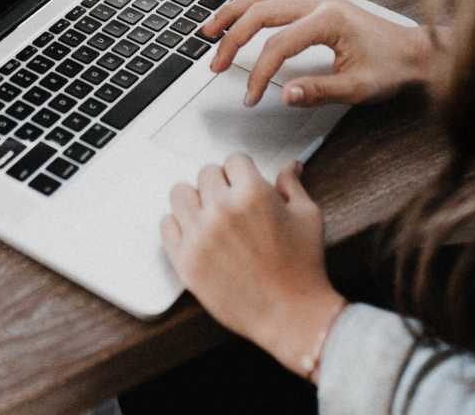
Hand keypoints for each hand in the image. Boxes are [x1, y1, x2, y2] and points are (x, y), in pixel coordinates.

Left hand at [161, 155, 346, 377]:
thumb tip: (290, 166)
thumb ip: (292, 185)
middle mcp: (221, 210)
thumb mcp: (307, 217)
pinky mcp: (185, 260)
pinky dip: (179, 225)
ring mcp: (199, 236)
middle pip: (206, 174)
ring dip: (195, 199)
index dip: (243, 171)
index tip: (244, 182)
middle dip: (221, 184)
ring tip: (209, 214)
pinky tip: (196, 233)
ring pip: (180, 194)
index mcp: (252, 194)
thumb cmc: (303, 268)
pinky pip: (166, 225)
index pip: (234, 160)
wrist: (291, 315)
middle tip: (231, 202)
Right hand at [201, 0, 434, 107]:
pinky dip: (249, 7)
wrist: (415, 51)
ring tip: (209, 31)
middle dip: (232, 39)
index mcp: (329, 19)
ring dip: (233, 13)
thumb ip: (319, 91)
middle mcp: (318, 1)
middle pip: (260, 12)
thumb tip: (285, 94)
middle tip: (216, 65)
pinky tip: (236, 19)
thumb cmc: (392, 67)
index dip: (259, 73)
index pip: (278, 45)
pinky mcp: (315, 2)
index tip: (251, 96)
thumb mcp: (358, 88)